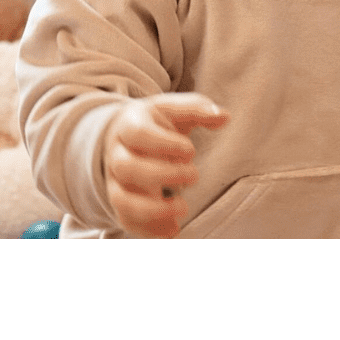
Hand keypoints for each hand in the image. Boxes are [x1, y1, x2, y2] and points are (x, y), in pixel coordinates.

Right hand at [103, 93, 229, 237]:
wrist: (125, 137)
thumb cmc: (156, 123)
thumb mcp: (174, 109)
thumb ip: (198, 109)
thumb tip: (224, 116)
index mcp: (129, 125)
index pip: (138, 134)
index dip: (164, 143)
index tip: (191, 150)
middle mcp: (117, 154)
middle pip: (127, 167)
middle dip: (163, 174)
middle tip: (194, 175)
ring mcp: (115, 180)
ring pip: (121, 199)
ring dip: (153, 209)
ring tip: (183, 208)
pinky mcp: (121, 202)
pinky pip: (126, 220)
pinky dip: (148, 230)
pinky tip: (173, 229)